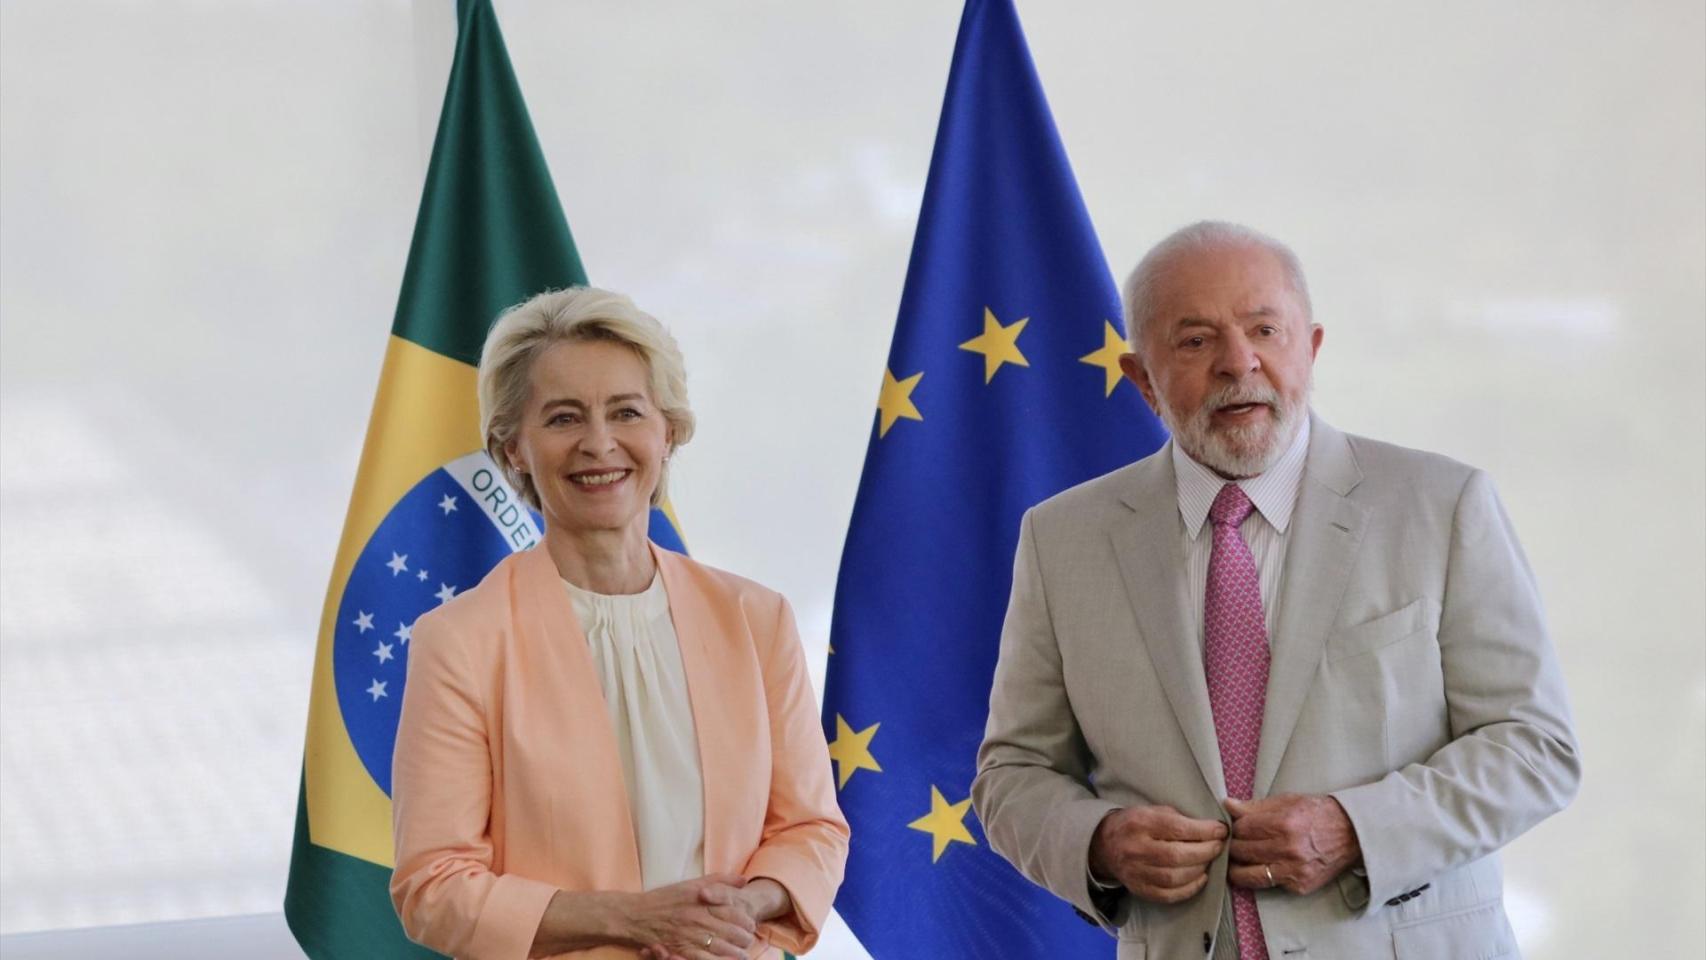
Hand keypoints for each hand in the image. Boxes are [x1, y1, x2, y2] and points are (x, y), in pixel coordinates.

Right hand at [625, 874, 755, 959]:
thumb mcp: (691, 884)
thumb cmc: (664, 898)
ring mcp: (689, 935)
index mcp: (702, 900)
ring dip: (736, 953)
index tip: (750, 924)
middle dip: (744, 938)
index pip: (734, 911)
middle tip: (747, 940)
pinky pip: (704, 958)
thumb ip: (719, 881)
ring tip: (743, 955)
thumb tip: (743, 880)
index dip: (746, 920)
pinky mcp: (680, 949)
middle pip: (731, 930)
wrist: (635, 915)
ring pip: (722, 947)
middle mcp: (698, 917)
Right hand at [1088, 804, 1227, 903]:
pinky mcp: (1139, 889)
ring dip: (1200, 870)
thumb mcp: (1152, 810)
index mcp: (1141, 823)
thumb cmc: (1135, 824)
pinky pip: (1169, 895)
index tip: (1221, 830)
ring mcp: (1136, 872)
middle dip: (1206, 852)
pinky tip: (1200, 878)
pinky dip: (1190, 888)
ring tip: (1209, 861)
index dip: (1204, 831)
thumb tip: (1211, 829)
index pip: (1177, 828)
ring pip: (1175, 878)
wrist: (1105, 845)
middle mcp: (1136, 849)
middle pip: (1177, 856)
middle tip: (1219, 847)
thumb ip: (1178, 818)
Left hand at [1225, 794, 1360, 895]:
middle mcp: (1288, 849)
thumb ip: (1255, 806)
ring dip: (1238, 868)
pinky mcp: (1300, 885)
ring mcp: (1294, 870)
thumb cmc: (1318, 813)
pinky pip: (1270, 885)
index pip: (1242, 828)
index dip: (1235, 827)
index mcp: (1284, 823)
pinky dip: (1261, 878)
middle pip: (1242, 851)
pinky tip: (1260, 869)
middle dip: (1234, 846)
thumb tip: (1228, 804)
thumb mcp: (1288, 801)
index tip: (1236, 827)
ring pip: (1249, 875)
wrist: (1352, 834)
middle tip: (1235, 844)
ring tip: (1237, 862)